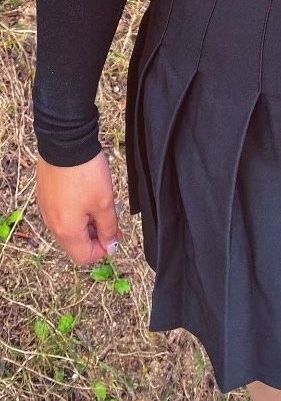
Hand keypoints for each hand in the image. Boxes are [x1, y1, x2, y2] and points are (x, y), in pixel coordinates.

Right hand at [36, 150, 122, 265]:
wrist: (65, 143)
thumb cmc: (85, 173)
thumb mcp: (105, 203)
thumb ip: (108, 228)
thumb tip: (110, 245)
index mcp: (66, 231)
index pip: (84, 257)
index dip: (103, 250)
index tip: (115, 235)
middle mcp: (52, 224)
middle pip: (75, 243)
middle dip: (95, 235)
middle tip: (112, 219)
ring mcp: (47, 209)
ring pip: (69, 227)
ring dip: (86, 222)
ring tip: (101, 204)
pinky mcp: (46, 196)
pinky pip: (62, 213)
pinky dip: (76, 211)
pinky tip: (88, 195)